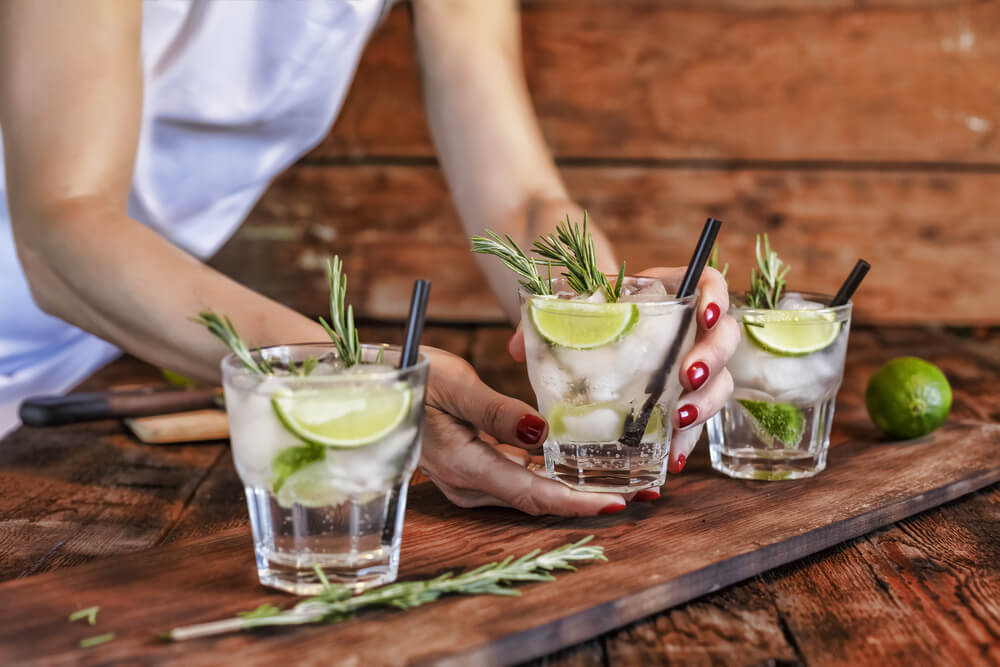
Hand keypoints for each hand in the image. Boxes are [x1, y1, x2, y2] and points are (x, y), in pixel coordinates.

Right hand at [418, 348, 628, 515]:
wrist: (372, 386)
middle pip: (534, 500)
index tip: (617, 503)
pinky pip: (513, 479)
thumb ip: (497, 411)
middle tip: (635, 494)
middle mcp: (466, 483)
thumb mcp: (454, 384)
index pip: (531, 493)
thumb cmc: (411, 376)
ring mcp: (464, 480)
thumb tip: (541, 433)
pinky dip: (545, 476)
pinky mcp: (466, 468)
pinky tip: (570, 465)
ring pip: (526, 492)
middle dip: (584, 499)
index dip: (575, 502)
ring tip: (614, 482)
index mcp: (464, 464)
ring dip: (568, 489)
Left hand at [507, 266, 738, 475]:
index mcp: (666, 292)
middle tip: (687, 377)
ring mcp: (690, 365)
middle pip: (724, 337)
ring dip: (706, 403)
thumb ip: (540, 322)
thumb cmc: (581, 314)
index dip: (715, 298)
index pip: (709, 283)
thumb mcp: (563, 309)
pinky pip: (695, 418)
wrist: (581, 333)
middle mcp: (688, 329)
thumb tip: (517, 349)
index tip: (703, 317)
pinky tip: (672, 455)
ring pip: (720, 382)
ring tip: (679, 421)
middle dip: (712, 360)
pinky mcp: (682, 399)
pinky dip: (686, 438)